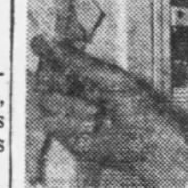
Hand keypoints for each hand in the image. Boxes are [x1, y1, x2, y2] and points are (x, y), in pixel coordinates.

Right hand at [31, 38, 187, 187]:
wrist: (148, 143)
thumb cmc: (140, 109)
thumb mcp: (112, 79)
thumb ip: (83, 63)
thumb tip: (57, 43)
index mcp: (84, 75)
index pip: (55, 59)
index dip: (44, 51)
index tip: (40, 45)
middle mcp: (73, 93)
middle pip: (42, 79)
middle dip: (52, 79)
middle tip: (66, 81)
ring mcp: (68, 114)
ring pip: (44, 101)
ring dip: (68, 105)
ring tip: (95, 113)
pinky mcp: (67, 137)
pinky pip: (51, 124)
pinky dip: (68, 124)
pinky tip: (89, 126)